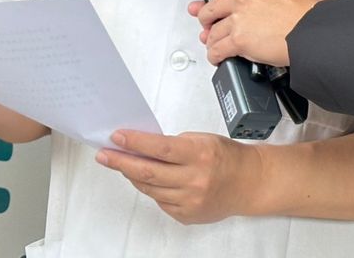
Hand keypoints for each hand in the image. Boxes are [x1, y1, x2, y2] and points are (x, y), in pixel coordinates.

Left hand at [95, 130, 263, 224]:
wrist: (249, 183)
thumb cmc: (227, 157)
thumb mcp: (202, 139)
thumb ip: (174, 145)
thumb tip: (143, 146)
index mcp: (199, 154)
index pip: (160, 148)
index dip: (135, 143)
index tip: (117, 137)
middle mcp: (194, 179)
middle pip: (148, 172)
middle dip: (121, 162)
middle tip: (104, 155)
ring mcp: (190, 200)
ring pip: (150, 188)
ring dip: (132, 175)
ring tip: (122, 164)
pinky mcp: (187, 215)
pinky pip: (160, 201)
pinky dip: (152, 189)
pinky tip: (149, 179)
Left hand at [187, 0, 346, 66]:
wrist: (316, 34)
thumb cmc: (313, 11)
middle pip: (211, 7)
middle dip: (205, 16)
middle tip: (207, 22)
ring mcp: (239, 19)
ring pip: (213, 31)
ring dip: (211, 39)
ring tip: (214, 44)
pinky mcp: (239, 40)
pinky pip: (218, 48)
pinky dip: (215, 54)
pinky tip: (218, 56)